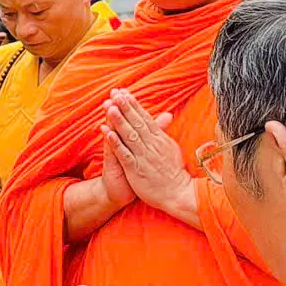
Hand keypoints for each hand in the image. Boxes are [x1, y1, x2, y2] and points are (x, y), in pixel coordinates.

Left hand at [102, 92, 187, 220]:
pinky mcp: (137, 169)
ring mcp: (144, 156)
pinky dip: (116, 143)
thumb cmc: (172, 171)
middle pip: (137, 122)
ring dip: (119, 121)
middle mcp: (152, 145)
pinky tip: (108, 133)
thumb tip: (166, 115)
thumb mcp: (171, 147)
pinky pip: (125, 154)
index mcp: (159, 139)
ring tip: (110, 107)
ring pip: (130, 135)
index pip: (145, 118)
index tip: (123, 92)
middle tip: (115, 93)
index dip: (133, 105)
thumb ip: (164, 131)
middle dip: (125, 107)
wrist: (177, 193)